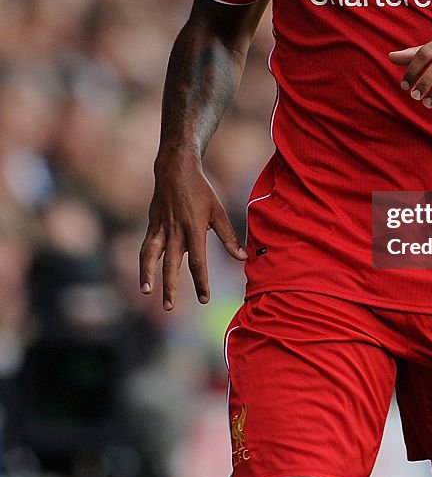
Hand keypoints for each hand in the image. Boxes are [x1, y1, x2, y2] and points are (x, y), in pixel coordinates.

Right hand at [139, 150, 246, 310]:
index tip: (204, 299)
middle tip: (170, 308)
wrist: (175, 168)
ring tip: (146, 293)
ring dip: (147, 275)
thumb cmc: (201, 190)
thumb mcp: (218, 211)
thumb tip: (242, 258)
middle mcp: (175, 231)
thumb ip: (228, 236)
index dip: (201, 282)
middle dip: (171, 287)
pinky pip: (146, 247)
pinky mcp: (152, 225)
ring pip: (151, 256)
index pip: (198, 261)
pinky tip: (144, 276)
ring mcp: (160, 228)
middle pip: (171, 264)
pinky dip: (144, 262)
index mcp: (194, 228)